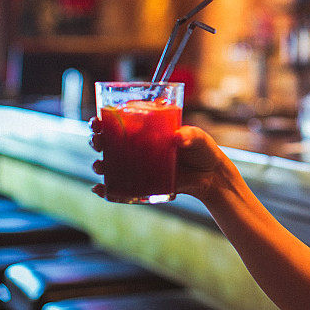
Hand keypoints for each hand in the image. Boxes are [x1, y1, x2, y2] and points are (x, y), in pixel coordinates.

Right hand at [88, 117, 231, 201]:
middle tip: (97, 140)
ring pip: (111, 165)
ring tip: (99, 166)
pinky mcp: (145, 184)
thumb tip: (177, 137)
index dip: (103, 120)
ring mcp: (140, 166)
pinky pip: (121, 187)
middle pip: (109, 142)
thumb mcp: (198, 138)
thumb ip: (190, 135)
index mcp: (148, 130)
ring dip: (99, 165)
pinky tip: (99, 190)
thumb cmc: (203, 150)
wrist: (212, 176)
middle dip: (96, 140)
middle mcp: (139, 147)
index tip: (97, 120)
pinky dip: (107, 190)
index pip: (120, 121)